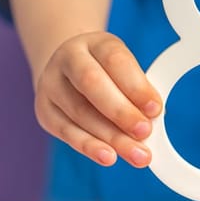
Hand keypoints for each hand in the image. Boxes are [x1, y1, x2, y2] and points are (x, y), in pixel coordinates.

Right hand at [33, 32, 163, 167]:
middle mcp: (67, 58)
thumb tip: (151, 122)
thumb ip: (136, 92)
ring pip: (79, 111)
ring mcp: (51, 83)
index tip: (155, 109)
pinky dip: (89, 146)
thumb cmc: (105, 73)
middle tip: (144, 132)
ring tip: (136, 154)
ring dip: (110, 136)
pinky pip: (66, 131)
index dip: (136, 85)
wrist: (67, 71)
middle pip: (91, 83)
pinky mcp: (44, 109)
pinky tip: (108, 157)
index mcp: (95, 42)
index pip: (115, 60)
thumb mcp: (123, 70)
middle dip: (120, 111)